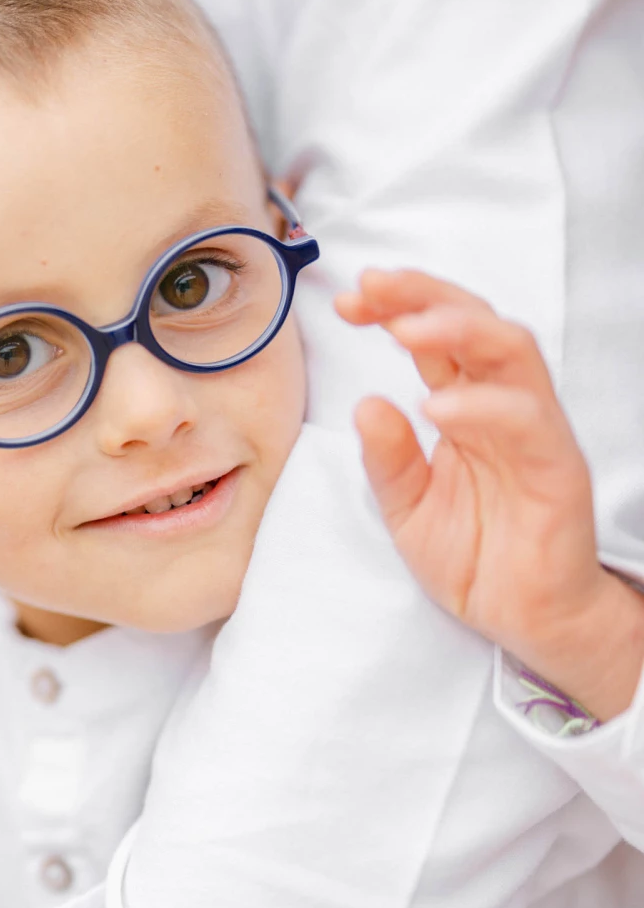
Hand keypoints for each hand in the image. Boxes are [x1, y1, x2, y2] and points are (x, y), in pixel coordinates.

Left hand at [337, 269, 643, 720]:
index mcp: (467, 407)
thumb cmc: (475, 557)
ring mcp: (535, 431)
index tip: (348, 300)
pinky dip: (481, 406)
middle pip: (476, 321)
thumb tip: (365, 402)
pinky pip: (527, 420)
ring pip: (511, 351)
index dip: (395, 307)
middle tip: (372, 287)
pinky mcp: (558, 468)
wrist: (526, 620)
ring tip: (403, 329)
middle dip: (422, 295)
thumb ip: (387, 457)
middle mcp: (503, 406)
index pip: (436, 337)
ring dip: (456, 329)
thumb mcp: (407, 508)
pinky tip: (436, 406)